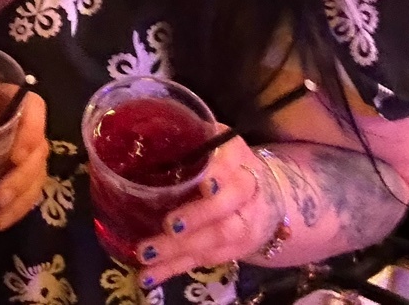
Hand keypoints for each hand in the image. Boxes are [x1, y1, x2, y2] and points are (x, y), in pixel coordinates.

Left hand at [0, 91, 48, 229]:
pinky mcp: (13, 167)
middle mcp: (18, 121)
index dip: (33, 129)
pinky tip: (1, 220)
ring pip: (36, 171)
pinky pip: (28, 185)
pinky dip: (19, 205)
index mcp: (2, 97)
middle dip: (23, 177)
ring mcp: (19, 146)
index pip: (33, 107)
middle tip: (0, 197)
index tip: (16, 156)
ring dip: (23, 197)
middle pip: (38, 147)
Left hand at [134, 138, 280, 288]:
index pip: (232, 164)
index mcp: (237, 158)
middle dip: (198, 218)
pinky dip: (173, 269)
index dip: (220, 174)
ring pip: (215, 240)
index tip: (205, 184)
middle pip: (226, 209)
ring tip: (146, 253)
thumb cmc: (222, 161)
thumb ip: (188, 133)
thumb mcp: (212, 139)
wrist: (263, 196)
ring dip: (180, 249)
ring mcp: (240, 226)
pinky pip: (201, 260)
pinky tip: (149, 276)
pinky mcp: (228, 250)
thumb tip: (145, 131)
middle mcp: (245, 193)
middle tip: (169, 225)